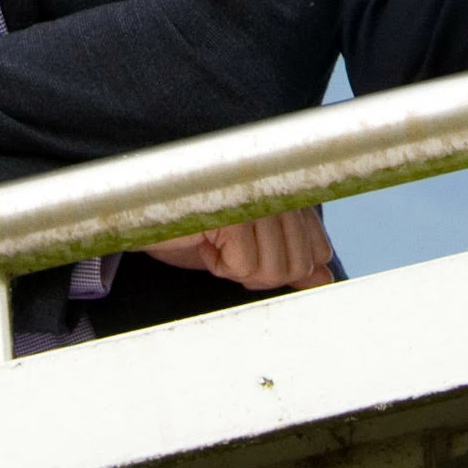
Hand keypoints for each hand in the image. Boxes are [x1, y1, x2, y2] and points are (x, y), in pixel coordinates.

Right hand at [143, 205, 338, 290]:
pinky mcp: (235, 214)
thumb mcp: (247, 249)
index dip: (286, 267)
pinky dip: (220, 265)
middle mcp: (279, 188)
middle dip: (259, 273)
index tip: (250, 251)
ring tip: (215, 242)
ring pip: (275, 269)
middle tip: (229, 250)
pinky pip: (246, 267)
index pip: (318, 251)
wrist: (143, 216)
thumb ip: (289, 259)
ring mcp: (258, 198)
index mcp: (288, 192)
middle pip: (298, 266)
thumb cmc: (193, 230)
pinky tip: (204, 241)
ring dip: (238, 269)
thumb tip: (324, 279)